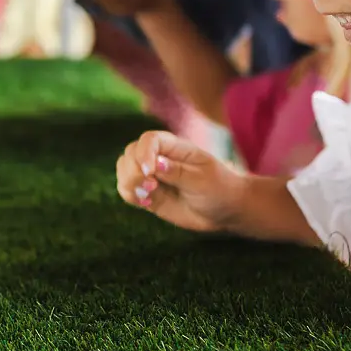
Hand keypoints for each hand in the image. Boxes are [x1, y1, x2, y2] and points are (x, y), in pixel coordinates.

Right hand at [115, 129, 243, 233]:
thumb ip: (178, 172)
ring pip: (124, 169)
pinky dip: (129, 194)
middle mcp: (159, 158)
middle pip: (131, 152)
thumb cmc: (219, 189)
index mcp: (175, 147)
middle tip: (150, 187)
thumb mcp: (203, 180)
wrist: (226, 210)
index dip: (144, 153)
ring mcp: (152, 176)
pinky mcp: (149, 194)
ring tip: (146, 196)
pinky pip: (127, 189)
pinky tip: (144, 202)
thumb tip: (155, 164)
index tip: (149, 172)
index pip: (149, 139)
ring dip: (128, 182)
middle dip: (133, 170)